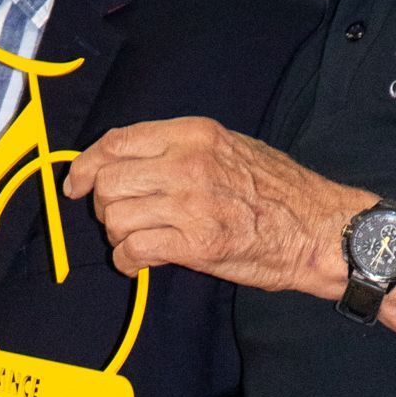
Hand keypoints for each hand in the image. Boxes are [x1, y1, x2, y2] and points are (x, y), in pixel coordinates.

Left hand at [64, 118, 357, 296]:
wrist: (318, 228)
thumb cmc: (278, 193)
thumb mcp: (229, 148)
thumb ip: (179, 149)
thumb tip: (128, 162)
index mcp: (194, 133)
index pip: (117, 141)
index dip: (86, 165)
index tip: (77, 183)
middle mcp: (188, 162)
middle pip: (108, 181)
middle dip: (102, 205)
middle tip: (120, 219)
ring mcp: (191, 202)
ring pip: (115, 217)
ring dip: (117, 236)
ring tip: (138, 242)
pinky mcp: (196, 242)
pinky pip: (134, 249)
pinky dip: (128, 260)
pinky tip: (141, 263)